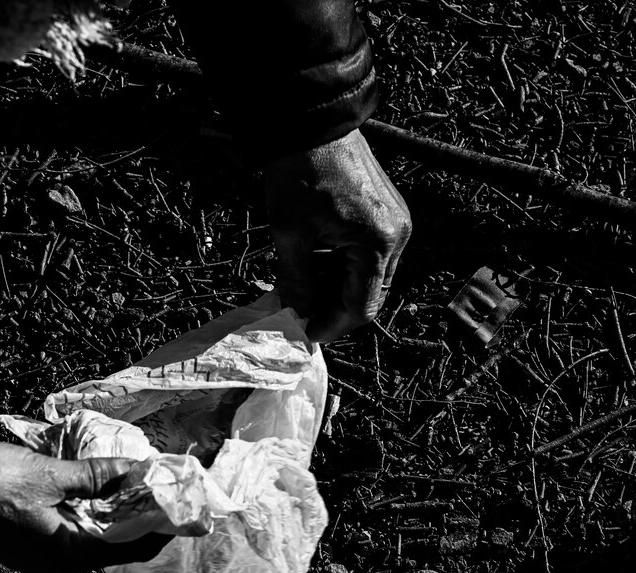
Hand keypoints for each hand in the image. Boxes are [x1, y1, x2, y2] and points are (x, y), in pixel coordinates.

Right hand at [0, 441, 167, 572]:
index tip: (178, 509)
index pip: (128, 549)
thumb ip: (94, 475)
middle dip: (137, 520)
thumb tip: (134, 470)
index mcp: (67, 553)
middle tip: (158, 492)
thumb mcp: (50, 474)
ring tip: (134, 489)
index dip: (156, 529)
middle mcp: (56, 564)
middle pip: (111, 547)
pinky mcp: (27, 544)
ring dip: (112, 517)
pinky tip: (98, 493)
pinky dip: (88, 517)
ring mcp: (40, 556)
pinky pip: (69, 535)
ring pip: (90, 541)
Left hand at [265, 129, 411, 342]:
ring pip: (372, 277)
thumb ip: (297, 281)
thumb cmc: (300, 173)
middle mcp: (398, 236)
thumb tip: (298, 313)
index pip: (362, 306)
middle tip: (302, 313)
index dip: (332, 325)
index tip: (306, 332)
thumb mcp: (291, 233)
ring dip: (340, 288)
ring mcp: (398, 223)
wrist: (314, 124)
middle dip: (336, 309)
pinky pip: (372, 255)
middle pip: (372, 294)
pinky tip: (319, 267)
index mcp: (377, 243)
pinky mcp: (390, 213)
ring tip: (305, 289)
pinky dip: (347, 267)